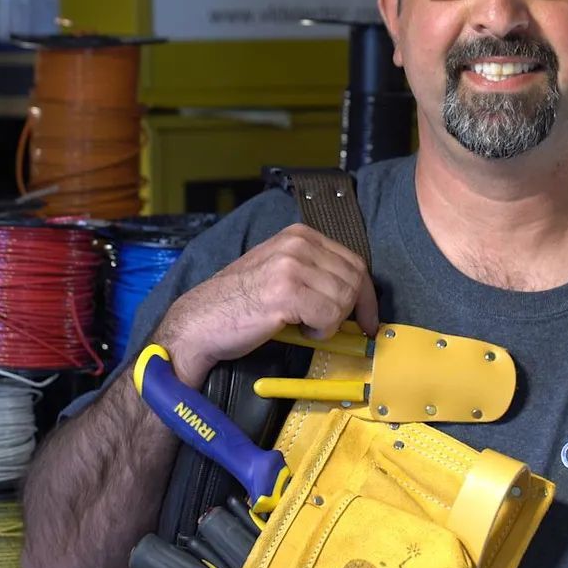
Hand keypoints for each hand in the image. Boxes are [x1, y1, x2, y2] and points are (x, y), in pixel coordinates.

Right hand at [151, 224, 378, 385]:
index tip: (367, 318)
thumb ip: (314, 271)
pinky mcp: (286, 293)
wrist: (201, 322)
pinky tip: (298, 330)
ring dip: (330, 322)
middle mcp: (296, 244)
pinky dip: (321, 331)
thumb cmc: (239, 302)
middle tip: (332, 327)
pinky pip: (329, 317)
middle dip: (351, 310)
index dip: (366, 294)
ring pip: (343, 300)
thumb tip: (356, 292)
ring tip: (303, 325)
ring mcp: (290, 266)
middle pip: (354, 280)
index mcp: (298, 235)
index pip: (354, 261)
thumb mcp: (279, 270)